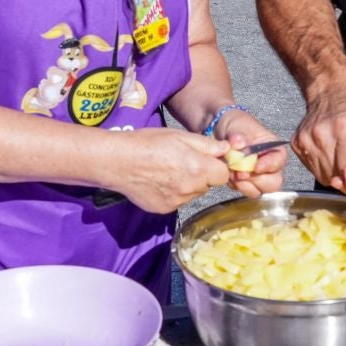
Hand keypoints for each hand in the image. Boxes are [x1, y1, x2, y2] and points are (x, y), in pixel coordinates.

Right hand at [105, 128, 229, 213]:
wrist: (118, 162)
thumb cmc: (148, 143)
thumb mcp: (180, 136)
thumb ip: (207, 145)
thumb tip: (227, 149)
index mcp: (199, 169)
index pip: (223, 174)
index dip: (216, 166)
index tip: (206, 160)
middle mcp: (191, 189)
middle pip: (207, 185)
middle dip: (201, 175)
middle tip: (183, 162)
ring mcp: (178, 202)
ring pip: (192, 194)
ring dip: (187, 185)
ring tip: (167, 171)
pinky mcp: (165, 209)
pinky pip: (177, 201)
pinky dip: (172, 193)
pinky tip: (158, 182)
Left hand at [215, 108, 287, 198]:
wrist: (216, 131)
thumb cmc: (233, 124)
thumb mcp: (237, 125)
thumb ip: (238, 134)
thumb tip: (239, 143)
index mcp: (273, 148)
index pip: (279, 160)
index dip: (270, 165)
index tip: (256, 166)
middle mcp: (269, 164)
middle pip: (274, 182)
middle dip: (257, 180)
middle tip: (240, 173)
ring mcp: (257, 176)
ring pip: (260, 190)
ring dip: (245, 185)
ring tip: (232, 172)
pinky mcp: (245, 183)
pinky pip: (245, 192)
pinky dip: (236, 186)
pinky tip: (228, 175)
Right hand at [292, 83, 345, 198]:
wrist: (330, 90)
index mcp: (344, 128)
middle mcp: (322, 134)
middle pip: (335, 174)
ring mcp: (307, 140)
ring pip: (323, 174)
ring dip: (336, 177)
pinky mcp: (298, 144)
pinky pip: (313, 169)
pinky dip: (325, 170)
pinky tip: (334, 160)